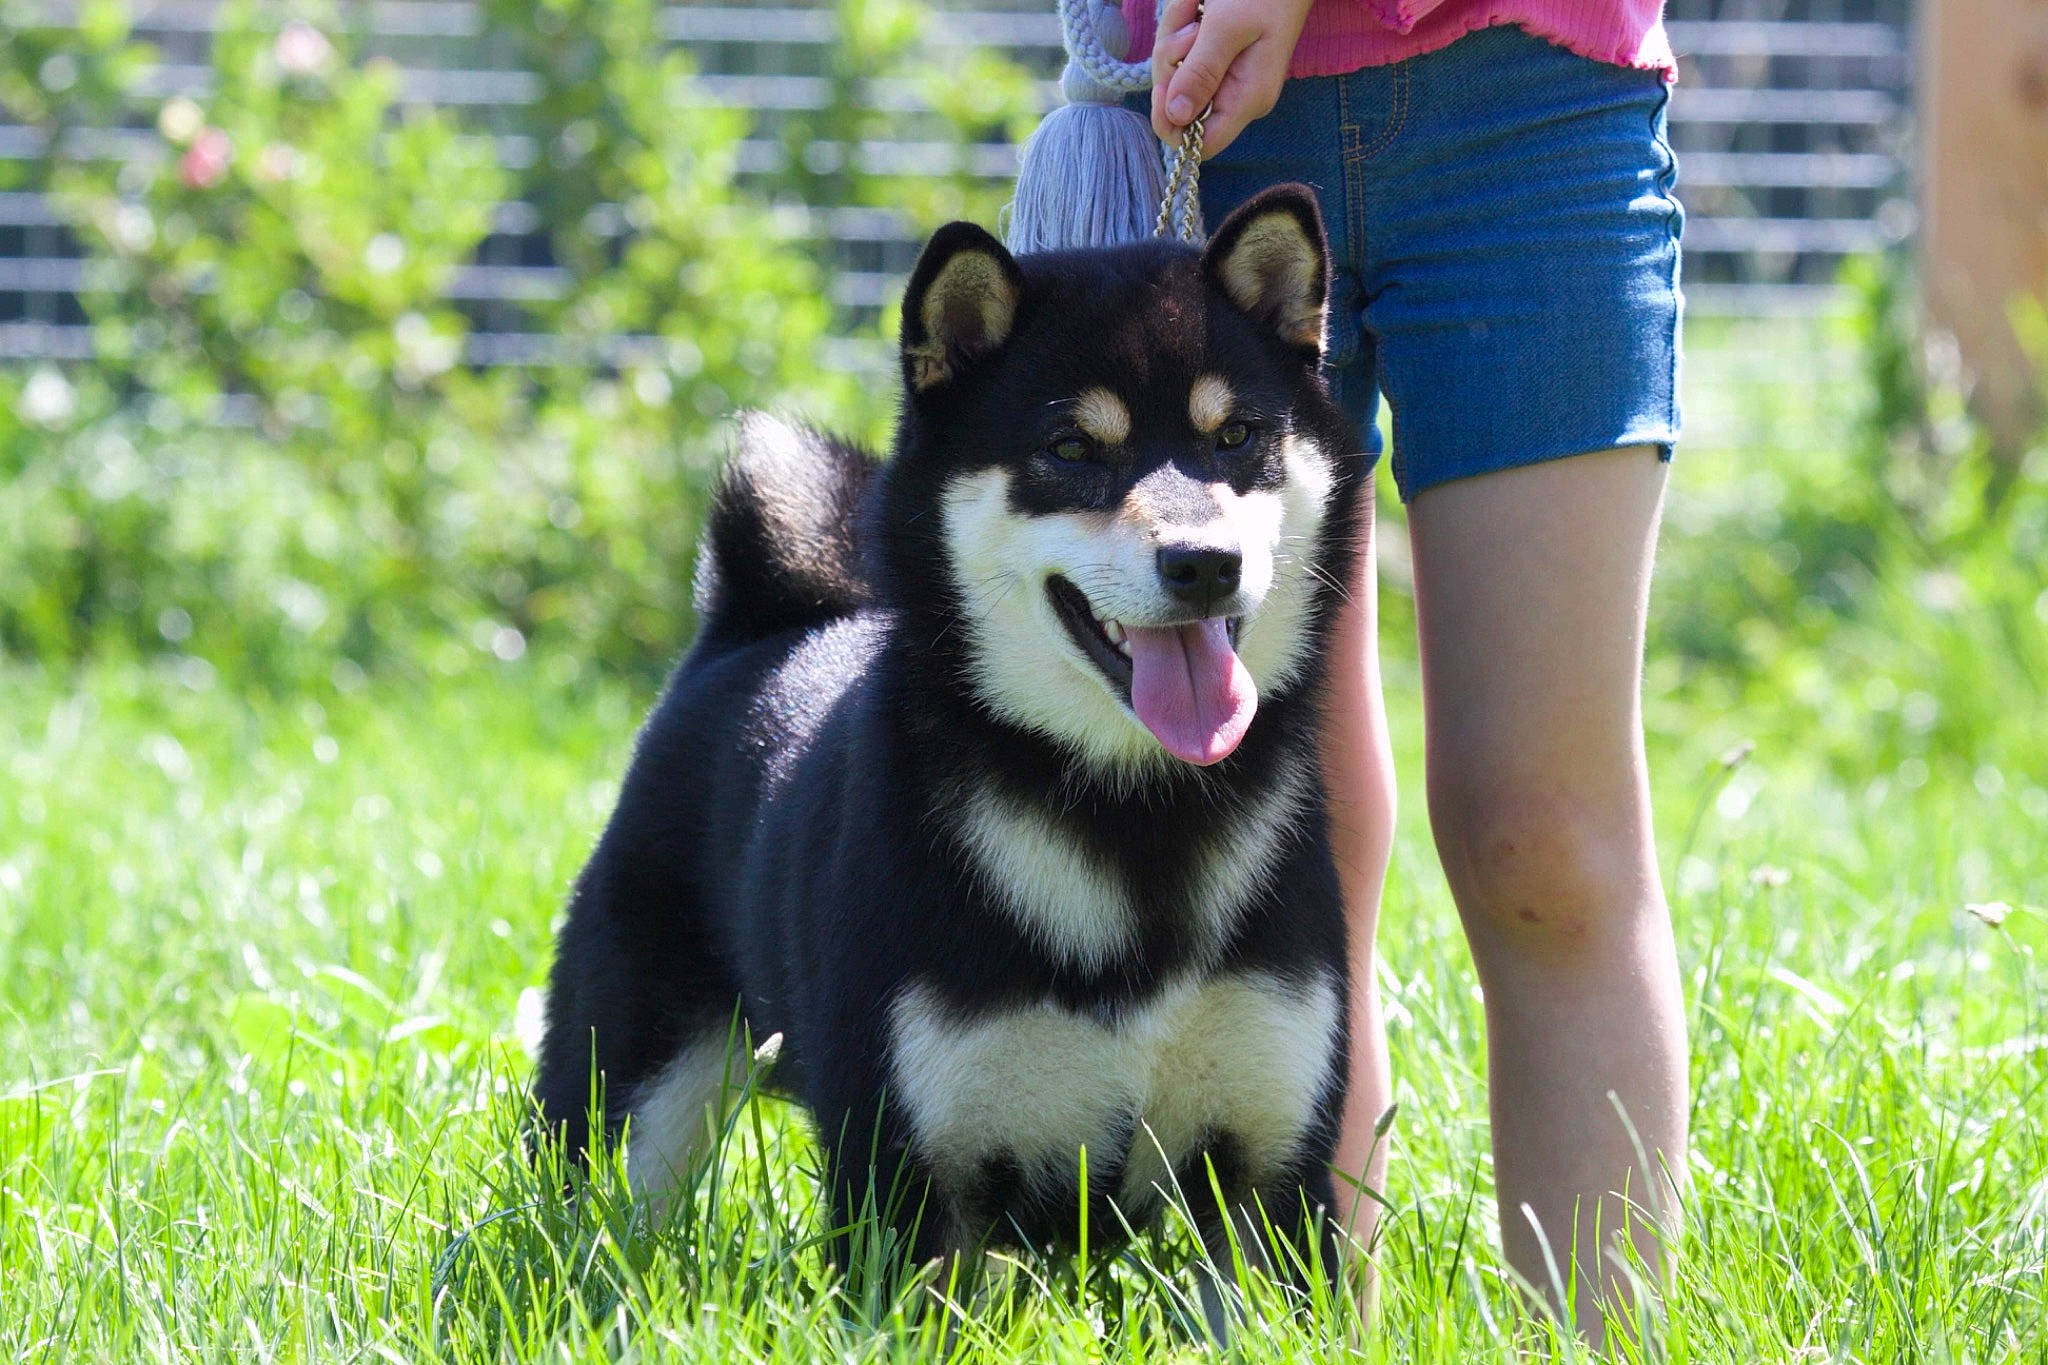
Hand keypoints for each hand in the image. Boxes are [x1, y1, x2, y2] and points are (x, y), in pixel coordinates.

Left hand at [1149, 0, 1314, 157]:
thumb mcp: (1228, 28)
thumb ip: (1201, 71)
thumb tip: (1176, 115)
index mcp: (1246, 99)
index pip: (1201, 144)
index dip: (1172, 125)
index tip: (1163, 86)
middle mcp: (1234, 95)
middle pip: (1177, 104)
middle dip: (1172, 62)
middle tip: (1191, 27)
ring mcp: (1223, 77)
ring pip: (1173, 74)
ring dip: (1173, 37)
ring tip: (1196, 6)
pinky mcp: (1213, 58)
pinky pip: (1178, 53)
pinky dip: (1178, 26)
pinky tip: (1195, 4)